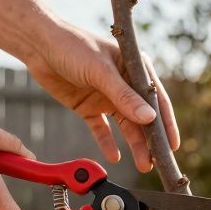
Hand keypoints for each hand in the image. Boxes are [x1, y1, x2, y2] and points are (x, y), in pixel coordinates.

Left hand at [29, 20, 178, 171]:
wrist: (38, 45)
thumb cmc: (72, 46)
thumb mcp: (100, 71)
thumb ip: (124, 96)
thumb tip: (149, 118)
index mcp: (134, 68)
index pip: (156, 99)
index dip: (166, 123)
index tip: (172, 144)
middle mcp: (124, 84)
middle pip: (142, 117)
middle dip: (151, 139)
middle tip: (157, 161)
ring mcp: (106, 97)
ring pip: (125, 126)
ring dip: (134, 144)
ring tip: (143, 164)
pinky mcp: (88, 107)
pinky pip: (102, 129)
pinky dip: (108, 143)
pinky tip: (114, 156)